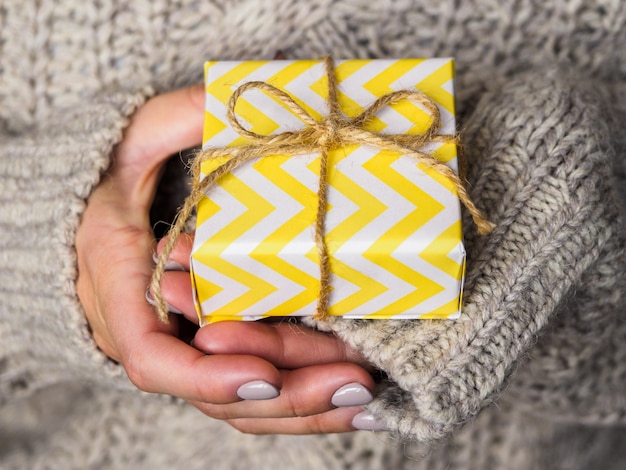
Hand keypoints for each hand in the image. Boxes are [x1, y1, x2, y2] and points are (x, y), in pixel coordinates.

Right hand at [76, 85, 378, 433]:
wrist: (96, 215)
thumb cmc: (113, 176)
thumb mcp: (137, 135)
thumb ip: (178, 117)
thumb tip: (234, 99)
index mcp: (122, 285)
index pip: (152, 357)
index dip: (204, 378)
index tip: (264, 376)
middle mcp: (154, 331)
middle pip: (219, 390)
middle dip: (288, 393)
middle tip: (355, 380)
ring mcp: (186, 347)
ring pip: (243, 402)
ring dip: (306, 408)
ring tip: (367, 396)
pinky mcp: (215, 349)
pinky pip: (256, 389)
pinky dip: (301, 401)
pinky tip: (350, 400)